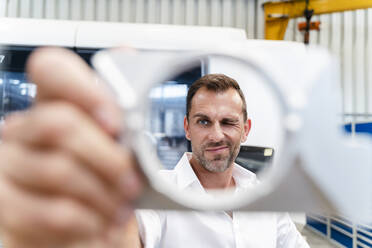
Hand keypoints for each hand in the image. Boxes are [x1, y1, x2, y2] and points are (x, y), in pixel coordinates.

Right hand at [0, 47, 143, 247]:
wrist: (88, 226)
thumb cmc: (103, 183)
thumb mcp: (118, 147)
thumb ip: (118, 107)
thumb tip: (127, 54)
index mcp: (53, 106)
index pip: (50, 70)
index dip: (83, 88)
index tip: (116, 121)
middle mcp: (24, 130)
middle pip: (60, 124)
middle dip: (108, 157)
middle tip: (132, 180)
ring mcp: (9, 166)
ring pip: (58, 169)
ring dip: (102, 193)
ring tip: (121, 206)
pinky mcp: (7, 206)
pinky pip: (51, 210)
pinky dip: (87, 220)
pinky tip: (100, 223)